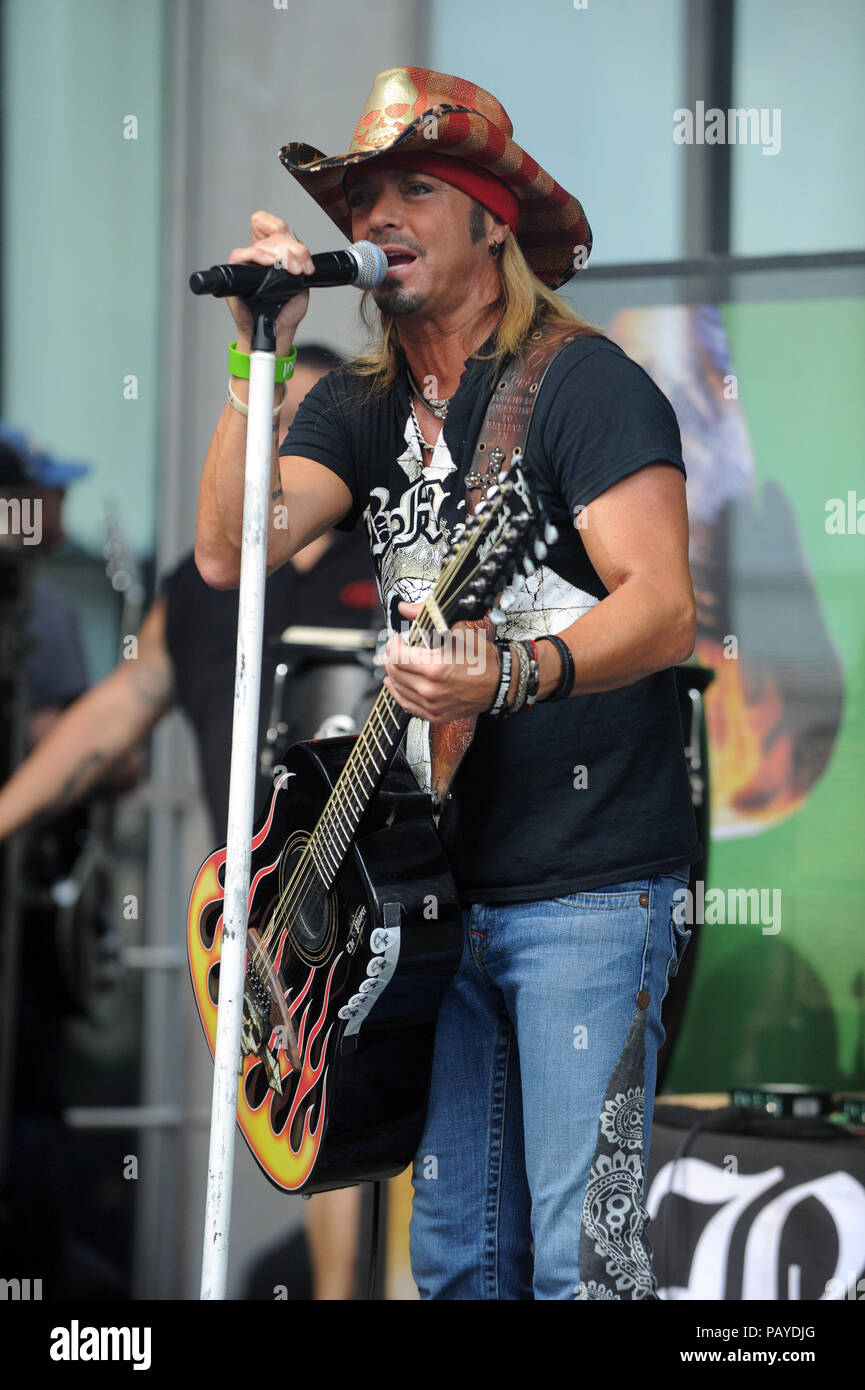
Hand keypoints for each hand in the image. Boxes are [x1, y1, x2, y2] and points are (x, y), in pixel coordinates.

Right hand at [227, 211, 311, 351]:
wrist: (277, 330)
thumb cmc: (285, 310)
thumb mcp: (301, 283)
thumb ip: (299, 263)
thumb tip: (297, 253)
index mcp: (276, 252)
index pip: (275, 226)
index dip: (287, 232)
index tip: (301, 254)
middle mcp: (261, 253)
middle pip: (275, 233)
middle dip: (294, 249)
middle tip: (301, 268)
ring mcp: (249, 261)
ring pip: (263, 242)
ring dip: (282, 255)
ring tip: (293, 271)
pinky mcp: (236, 271)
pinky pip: (242, 254)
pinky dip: (257, 255)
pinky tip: (269, 264)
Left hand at [383, 602, 499, 723]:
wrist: (499, 683)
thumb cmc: (481, 658)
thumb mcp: (457, 631)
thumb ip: (426, 618)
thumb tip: (405, 608)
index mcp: (435, 667)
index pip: (398, 655)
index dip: (393, 644)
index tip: (396, 639)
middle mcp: (431, 689)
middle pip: (395, 672)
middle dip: (391, 657)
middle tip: (395, 649)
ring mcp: (432, 705)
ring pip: (397, 688)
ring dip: (392, 674)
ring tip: (395, 663)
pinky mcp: (434, 715)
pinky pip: (407, 705)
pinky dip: (398, 692)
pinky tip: (396, 683)